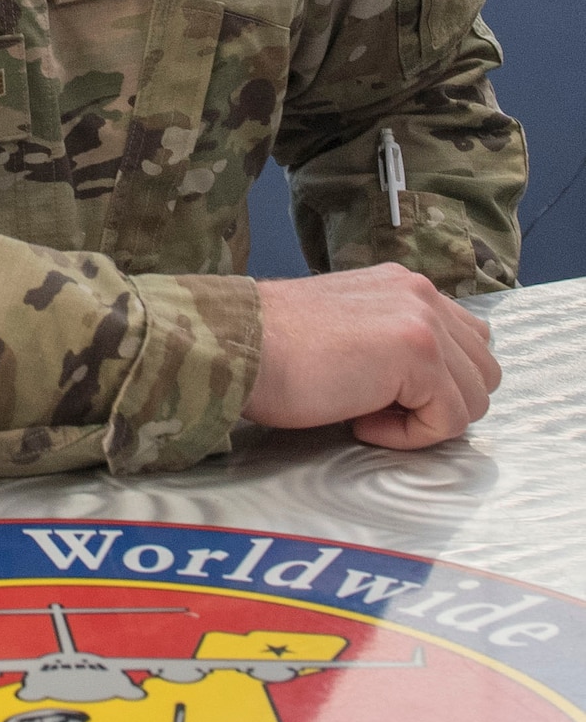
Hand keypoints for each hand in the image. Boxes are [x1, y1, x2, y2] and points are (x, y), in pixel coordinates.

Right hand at [244, 263, 499, 449]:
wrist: (237, 345)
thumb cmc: (273, 350)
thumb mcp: (347, 331)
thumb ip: (391, 342)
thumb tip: (418, 386)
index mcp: (403, 285)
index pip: (468, 342)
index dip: (433, 385)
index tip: (377, 393)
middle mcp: (420, 293)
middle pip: (483, 371)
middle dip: (439, 404)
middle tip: (376, 407)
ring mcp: (424, 320)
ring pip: (475, 398)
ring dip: (425, 419)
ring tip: (365, 411)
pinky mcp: (420, 354)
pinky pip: (450, 419)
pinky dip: (410, 435)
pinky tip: (360, 419)